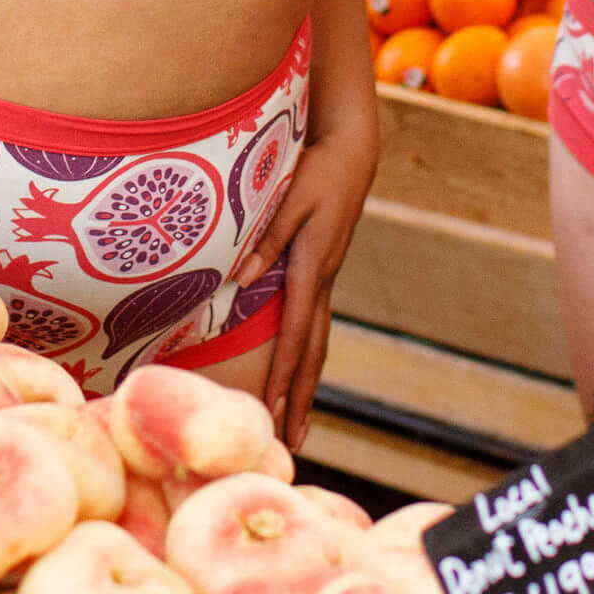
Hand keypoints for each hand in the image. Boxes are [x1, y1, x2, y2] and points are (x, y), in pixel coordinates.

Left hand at [234, 124, 376, 448]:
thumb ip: (265, 239)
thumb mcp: (288, 198)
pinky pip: (316, 323)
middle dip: (301, 398)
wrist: (352, 151)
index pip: (296, 333)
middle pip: (313, 351)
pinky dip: (307, 354)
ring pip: (318, 341)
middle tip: (294, 442)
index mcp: (312, 267)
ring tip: (299, 423)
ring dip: (307, 384)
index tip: (275, 411)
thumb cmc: (317, 169)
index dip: (284, 375)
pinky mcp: (324, 269)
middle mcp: (323, 280)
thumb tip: (241, 281)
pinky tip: (299, 370)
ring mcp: (326, 276)